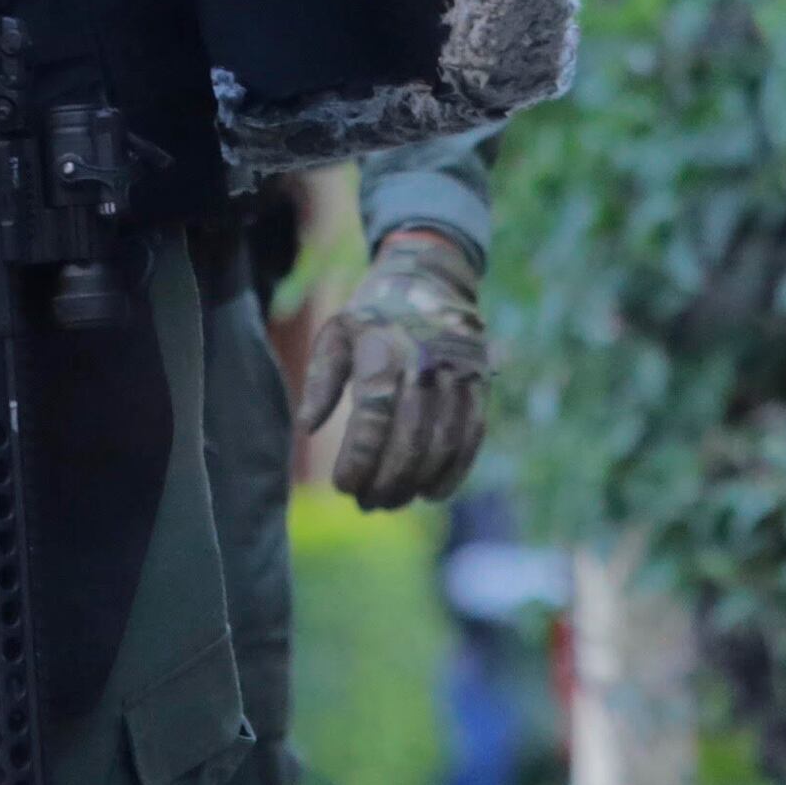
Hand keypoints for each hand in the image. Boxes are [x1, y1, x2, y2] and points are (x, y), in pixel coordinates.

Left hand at [300, 225, 490, 508]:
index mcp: (385, 348)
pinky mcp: (479, 386)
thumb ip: (321, 379)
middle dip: (386, 479)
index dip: (359, 457)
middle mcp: (426, 361)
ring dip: (416, 482)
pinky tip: (430, 493)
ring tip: (390, 501)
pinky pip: (471, 437)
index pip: (374, 414)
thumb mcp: (336, 333)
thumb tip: (306, 426)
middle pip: (410, 436)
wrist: (431, 280)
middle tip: (366, 503)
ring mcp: (458, 374)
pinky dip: (453, 471)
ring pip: (442, 442)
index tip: (343, 485)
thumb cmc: (373, 318)